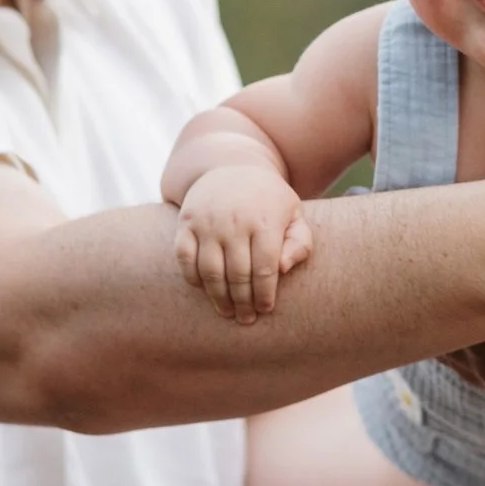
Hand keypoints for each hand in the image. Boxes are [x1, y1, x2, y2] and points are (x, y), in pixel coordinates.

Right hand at [173, 166, 313, 323]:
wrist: (230, 166)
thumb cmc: (268, 199)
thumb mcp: (294, 213)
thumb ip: (300, 242)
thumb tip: (284, 269)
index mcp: (264, 220)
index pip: (264, 269)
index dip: (264, 294)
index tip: (265, 310)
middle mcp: (234, 221)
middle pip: (237, 275)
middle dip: (243, 303)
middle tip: (246, 319)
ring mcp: (207, 222)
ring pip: (210, 271)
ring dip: (218, 297)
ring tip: (227, 312)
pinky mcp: (186, 222)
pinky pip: (184, 258)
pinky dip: (192, 278)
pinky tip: (205, 288)